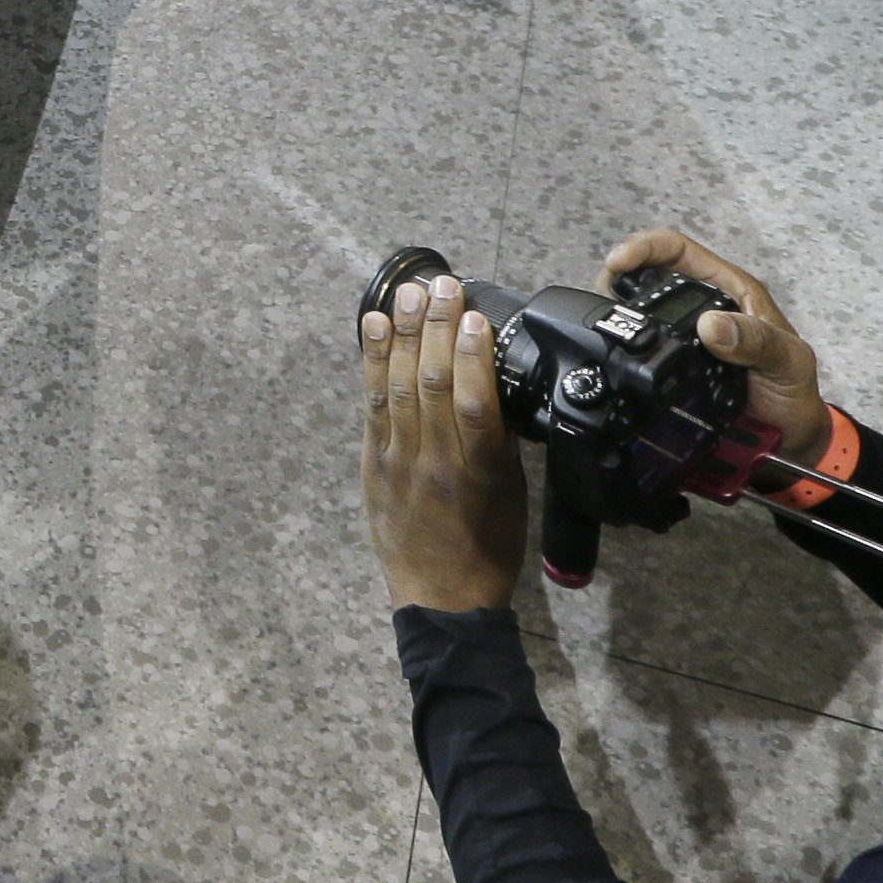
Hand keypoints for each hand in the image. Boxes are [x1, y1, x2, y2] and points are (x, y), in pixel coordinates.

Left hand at [359, 273, 526, 612]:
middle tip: (441, 284)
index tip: (474, 314)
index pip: (475, 402)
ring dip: (401, 332)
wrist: (442, 598)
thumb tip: (496, 383)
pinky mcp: (374, 463)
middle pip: (433, 383)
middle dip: (436, 327)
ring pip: (398, 386)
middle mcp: (436, 460)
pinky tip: (372, 326)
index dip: (472, 355)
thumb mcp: (511, 494)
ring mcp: (400, 460)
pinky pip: (372, 405)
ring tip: (407, 291)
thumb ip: (500, 440)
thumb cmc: (488, 547)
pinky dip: (370, 362)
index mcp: (480, 471)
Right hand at [601, 231, 833, 462]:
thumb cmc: (793, 393)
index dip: (646, 248)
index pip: (679, 250)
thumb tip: (708, 325)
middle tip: (599, 301)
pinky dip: (620, 344)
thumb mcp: (787, 363)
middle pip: (648, 274)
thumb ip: (758, 342)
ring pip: (638, 309)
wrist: (788, 440)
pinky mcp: (669, 365)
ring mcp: (682, 337)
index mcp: (728, 291)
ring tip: (599, 326)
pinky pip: (639, 346)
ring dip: (614, 311)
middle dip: (618, 278)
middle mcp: (701, 306)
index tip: (618, 264)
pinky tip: (610, 353)